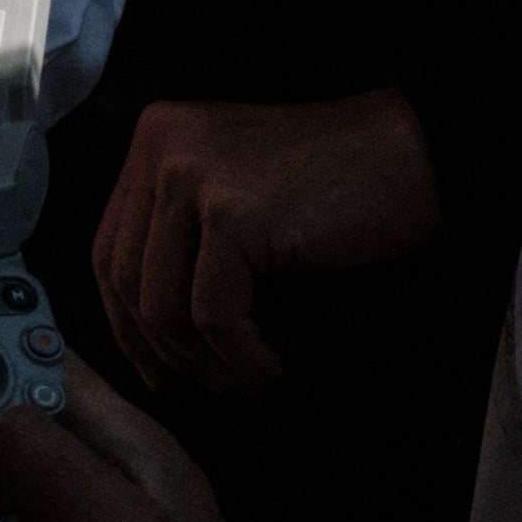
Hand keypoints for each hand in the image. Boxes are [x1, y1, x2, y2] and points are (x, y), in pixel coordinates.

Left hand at [91, 89, 441, 398]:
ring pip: (164, 305)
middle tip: (206, 386)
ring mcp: (193, 177)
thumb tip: (139, 331)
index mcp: (156, 135)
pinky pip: (214, 315)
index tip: (152, 368)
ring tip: (245, 379)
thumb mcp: (233, 190)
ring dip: (204, 360)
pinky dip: (240, 356)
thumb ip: (179, 232)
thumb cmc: (334, 183)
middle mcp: (162, 147)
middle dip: (162, 348)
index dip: (122, 319)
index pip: (108, 247)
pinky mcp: (232, 213)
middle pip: (127, 280)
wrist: (413, 154)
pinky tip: (269, 369)